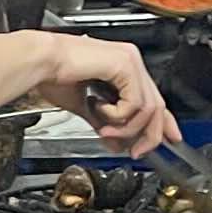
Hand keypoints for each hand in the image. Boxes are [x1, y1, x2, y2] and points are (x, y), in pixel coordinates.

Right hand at [42, 36, 174, 151]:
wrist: (40, 62)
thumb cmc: (53, 75)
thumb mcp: (86, 107)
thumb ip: (105, 124)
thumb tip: (117, 143)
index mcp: (123, 67)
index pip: (153, 98)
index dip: (164, 122)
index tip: (171, 140)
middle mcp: (131, 61)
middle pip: (157, 106)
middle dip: (148, 135)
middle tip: (135, 151)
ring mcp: (130, 61)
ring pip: (148, 108)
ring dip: (127, 128)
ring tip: (105, 130)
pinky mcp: (124, 65)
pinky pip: (134, 102)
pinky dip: (118, 115)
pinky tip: (98, 108)